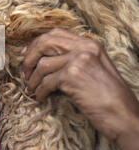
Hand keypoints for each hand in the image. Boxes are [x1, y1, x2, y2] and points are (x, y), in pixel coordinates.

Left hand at [21, 28, 138, 143]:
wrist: (125, 115)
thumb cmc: (108, 96)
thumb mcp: (93, 70)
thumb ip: (73, 60)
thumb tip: (42, 61)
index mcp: (89, 44)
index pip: (55, 34)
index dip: (36, 43)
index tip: (26, 55)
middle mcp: (84, 48)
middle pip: (44, 43)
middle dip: (29, 58)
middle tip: (24, 73)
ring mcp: (78, 60)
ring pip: (42, 65)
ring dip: (32, 80)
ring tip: (31, 90)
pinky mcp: (73, 76)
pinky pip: (46, 82)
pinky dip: (39, 92)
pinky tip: (41, 98)